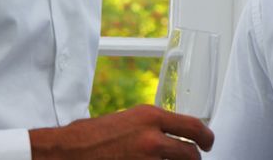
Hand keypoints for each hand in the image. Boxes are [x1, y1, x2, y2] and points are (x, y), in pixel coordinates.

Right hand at [29, 104, 213, 159]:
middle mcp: (152, 138)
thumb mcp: (128, 120)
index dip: (207, 137)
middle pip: (191, 154)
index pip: (194, 127)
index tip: (208, 142)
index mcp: (150, 117)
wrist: (63, 152)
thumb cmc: (88, 137)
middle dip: (192, 159)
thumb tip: (172, 136)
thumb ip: (152, 127)